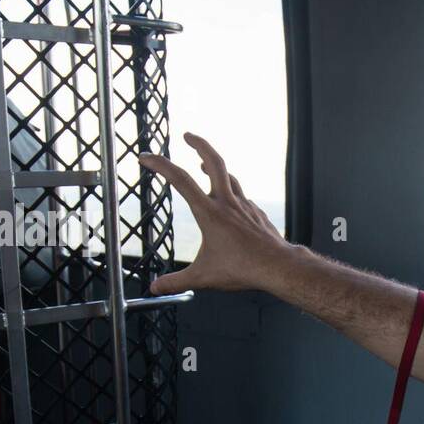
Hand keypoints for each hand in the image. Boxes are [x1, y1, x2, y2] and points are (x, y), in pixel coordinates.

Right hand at [138, 132, 300, 295]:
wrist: (278, 267)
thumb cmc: (243, 269)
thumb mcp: (203, 277)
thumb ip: (176, 281)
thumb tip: (154, 288)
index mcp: (209, 212)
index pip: (179, 179)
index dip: (160, 164)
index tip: (146, 157)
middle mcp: (227, 203)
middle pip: (214, 161)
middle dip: (199, 144)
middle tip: (187, 135)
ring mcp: (245, 206)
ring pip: (230, 177)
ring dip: (215, 167)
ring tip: (205, 165)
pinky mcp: (257, 213)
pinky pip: (242, 197)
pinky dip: (232, 193)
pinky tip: (229, 201)